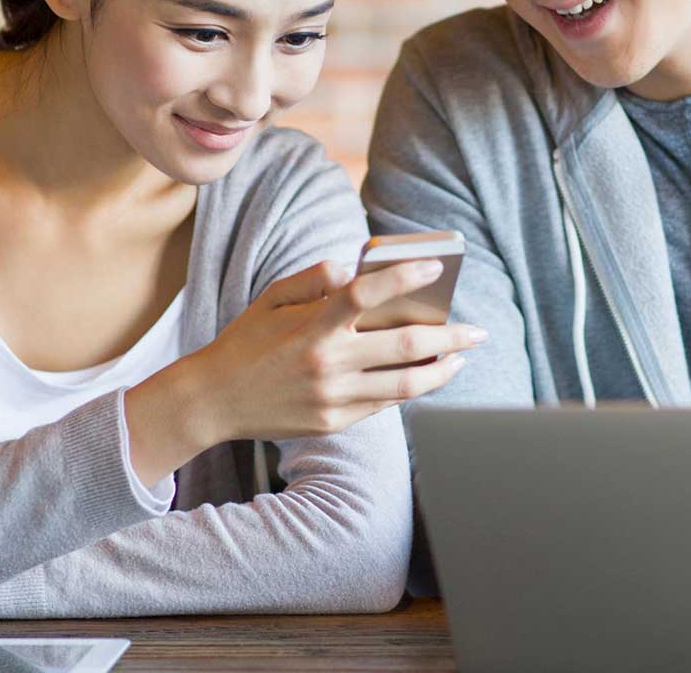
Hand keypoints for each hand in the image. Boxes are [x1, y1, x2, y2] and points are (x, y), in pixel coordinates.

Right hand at [125, 259, 485, 484]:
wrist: (213, 401)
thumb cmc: (246, 341)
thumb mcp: (271, 297)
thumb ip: (315, 278)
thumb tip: (355, 271)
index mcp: (311, 326)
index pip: (366, 295)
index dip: (404, 278)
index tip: (435, 267)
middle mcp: (327, 363)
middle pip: (404, 346)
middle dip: (450, 336)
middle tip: (477, 330)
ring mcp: (333, 398)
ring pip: (405, 384)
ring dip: (442, 369)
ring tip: (461, 357)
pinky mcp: (334, 422)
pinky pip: (384, 403)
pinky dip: (412, 388)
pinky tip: (428, 376)